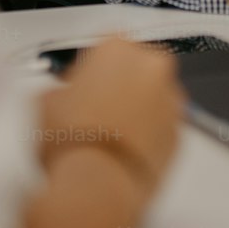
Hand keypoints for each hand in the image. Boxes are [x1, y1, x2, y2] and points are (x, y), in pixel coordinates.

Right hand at [38, 37, 183, 200]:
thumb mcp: (46, 102)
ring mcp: (172, 100)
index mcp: (117, 47)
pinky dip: (149, 133)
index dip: (91, 64)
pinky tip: (124, 150)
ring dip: (137, 107)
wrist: (98, 186)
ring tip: (109, 134)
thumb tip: (63, 97)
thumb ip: (62, 88)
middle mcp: (151, 67)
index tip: (83, 80)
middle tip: (96, 107)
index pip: (106, 41)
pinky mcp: (181, 134)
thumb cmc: (73, 142)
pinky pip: (163, 125)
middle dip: (120, 82)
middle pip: (136, 65)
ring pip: (153, 96)